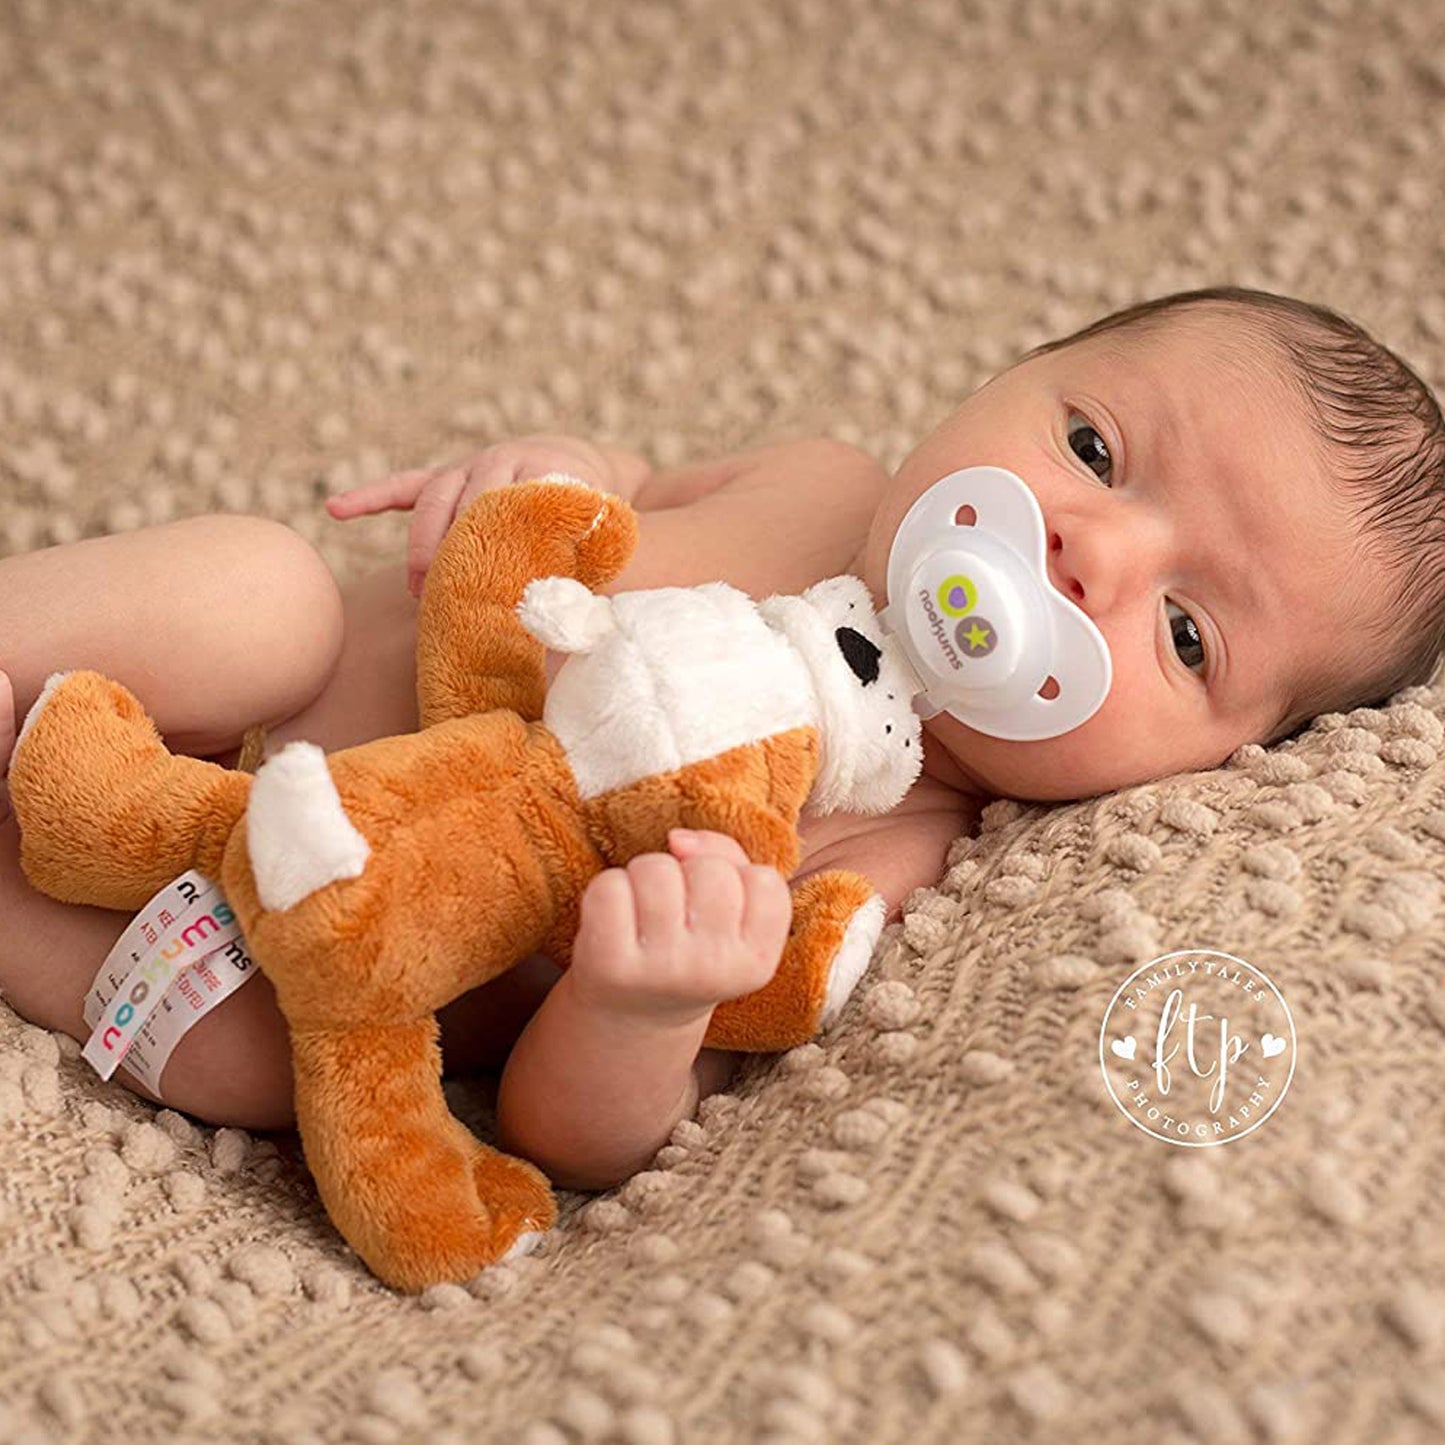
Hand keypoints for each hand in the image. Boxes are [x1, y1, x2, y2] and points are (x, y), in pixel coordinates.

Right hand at [325, 434, 617, 597]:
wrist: (583, 471)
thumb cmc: (590, 523)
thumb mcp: (597, 540)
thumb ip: (582, 571)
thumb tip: (567, 619)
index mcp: (545, 472)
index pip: (512, 506)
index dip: (497, 543)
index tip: (487, 584)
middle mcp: (502, 461)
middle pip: (465, 501)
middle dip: (450, 549)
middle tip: (441, 597)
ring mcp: (469, 466)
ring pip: (434, 497)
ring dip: (422, 543)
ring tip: (417, 589)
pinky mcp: (447, 476)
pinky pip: (405, 486)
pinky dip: (372, 497)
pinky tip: (336, 509)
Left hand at [570, 829, 793, 1026]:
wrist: (636, 1015)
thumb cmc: (692, 948)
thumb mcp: (732, 916)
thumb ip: (728, 857)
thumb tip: (678, 840)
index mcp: (756, 962)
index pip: (765, 880)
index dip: (738, 879)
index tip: (720, 909)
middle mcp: (713, 968)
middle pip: (710, 869)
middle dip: (688, 872)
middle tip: (678, 909)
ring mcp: (661, 967)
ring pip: (657, 869)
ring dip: (645, 876)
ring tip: (645, 911)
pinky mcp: (610, 962)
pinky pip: (609, 886)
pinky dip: (608, 890)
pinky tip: (616, 920)